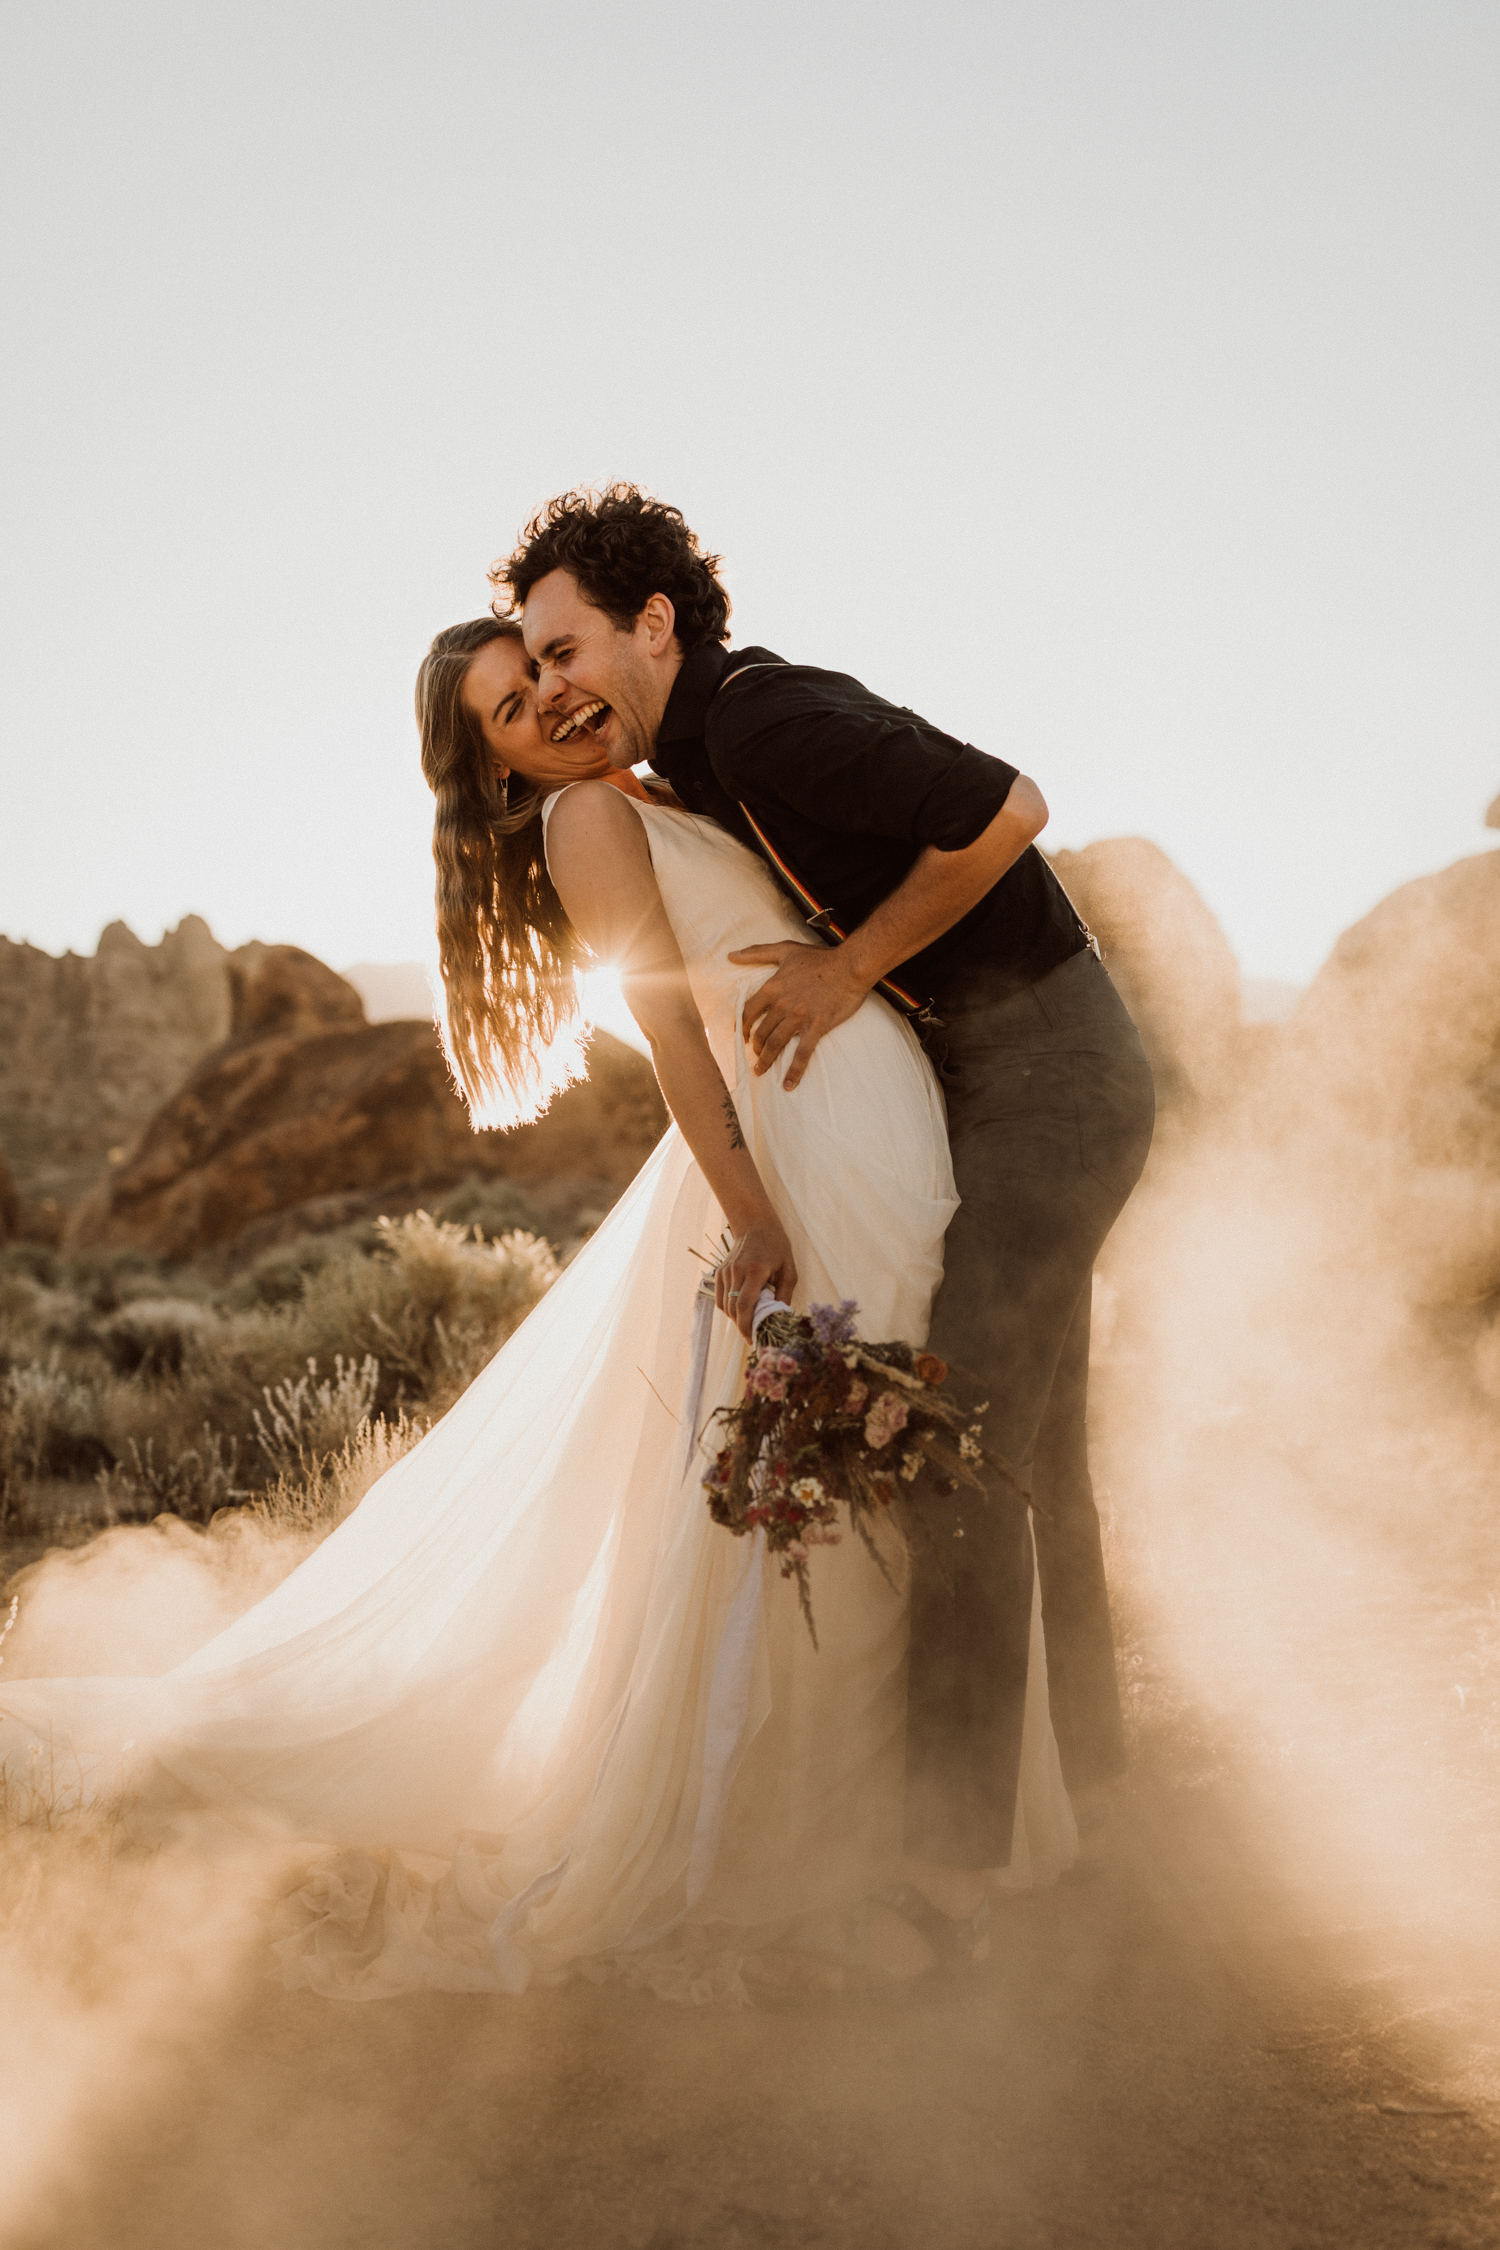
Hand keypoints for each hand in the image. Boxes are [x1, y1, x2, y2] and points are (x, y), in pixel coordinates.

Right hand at [716, 1211, 797, 1338]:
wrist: (756, 1224)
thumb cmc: (777, 1247)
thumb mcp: (789, 1270)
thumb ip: (784, 1295)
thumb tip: (781, 1318)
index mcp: (755, 1270)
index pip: (744, 1305)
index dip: (747, 1326)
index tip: (753, 1340)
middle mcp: (737, 1271)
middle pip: (733, 1308)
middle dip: (742, 1326)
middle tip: (753, 1337)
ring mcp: (725, 1271)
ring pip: (725, 1305)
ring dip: (735, 1319)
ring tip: (749, 1325)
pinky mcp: (720, 1272)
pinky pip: (720, 1297)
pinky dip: (728, 1309)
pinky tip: (740, 1312)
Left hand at [727, 942, 868, 1088]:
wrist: (850, 966)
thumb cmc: (820, 958)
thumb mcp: (785, 950)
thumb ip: (756, 953)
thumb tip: (730, 955)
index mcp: (773, 987)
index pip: (749, 1011)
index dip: (744, 1026)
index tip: (744, 1035)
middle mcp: (782, 1004)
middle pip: (761, 1031)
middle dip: (755, 1046)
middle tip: (755, 1055)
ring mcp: (799, 1017)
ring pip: (776, 1044)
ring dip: (766, 1060)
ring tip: (760, 1071)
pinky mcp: (817, 1027)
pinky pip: (802, 1053)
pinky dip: (794, 1071)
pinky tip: (788, 1085)